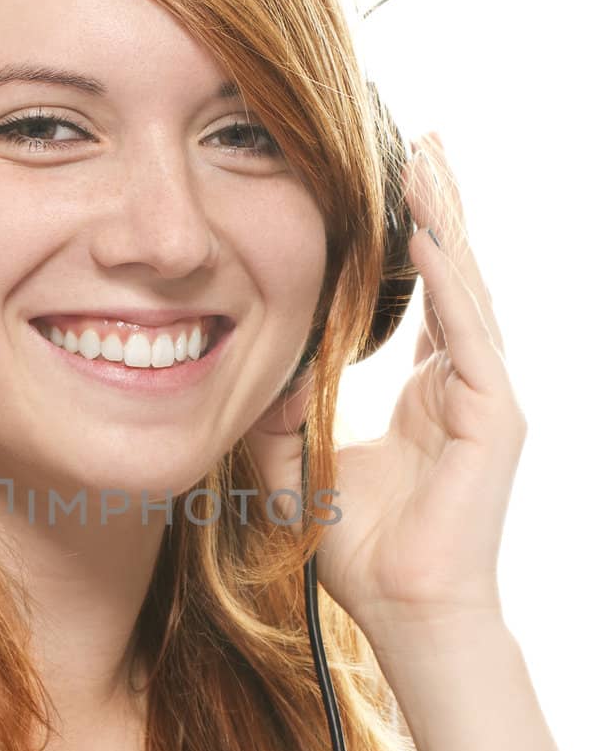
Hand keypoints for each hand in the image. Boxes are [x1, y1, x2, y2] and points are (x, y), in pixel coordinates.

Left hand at [242, 132, 526, 645]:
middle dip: (438, 208)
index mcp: (431, 393)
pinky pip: (469, 338)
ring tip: (427, 163)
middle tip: (423, 141)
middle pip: (454, 277)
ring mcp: (485, 398)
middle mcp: (464, 385)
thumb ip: (276, 420)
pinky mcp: (496, 419)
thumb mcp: (300, 469)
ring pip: (467, 292)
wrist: (404, 609)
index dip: (414, 238)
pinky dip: (448, 286)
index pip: (427, 296)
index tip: (393, 181)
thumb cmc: (363, 551)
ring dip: (446, 225)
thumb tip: (254, 373)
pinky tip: (430, 239)